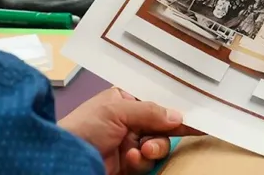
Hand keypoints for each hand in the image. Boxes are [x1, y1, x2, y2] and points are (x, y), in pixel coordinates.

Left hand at [59, 88, 194, 174]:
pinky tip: (132, 159)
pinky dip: (143, 162)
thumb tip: (178, 115)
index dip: (176, 102)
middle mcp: (131, 120)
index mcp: (125, 99)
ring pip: (160, 144)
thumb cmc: (85, 126)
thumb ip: (148, 111)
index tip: (200, 107)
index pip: (156, 97)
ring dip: (155, 147)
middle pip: (164, 122)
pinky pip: (149, 162)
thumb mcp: (116, 111)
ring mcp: (131, 143)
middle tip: (189, 128)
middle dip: (170, 128)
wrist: (63, 160)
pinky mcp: (130, 165)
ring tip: (143, 150)